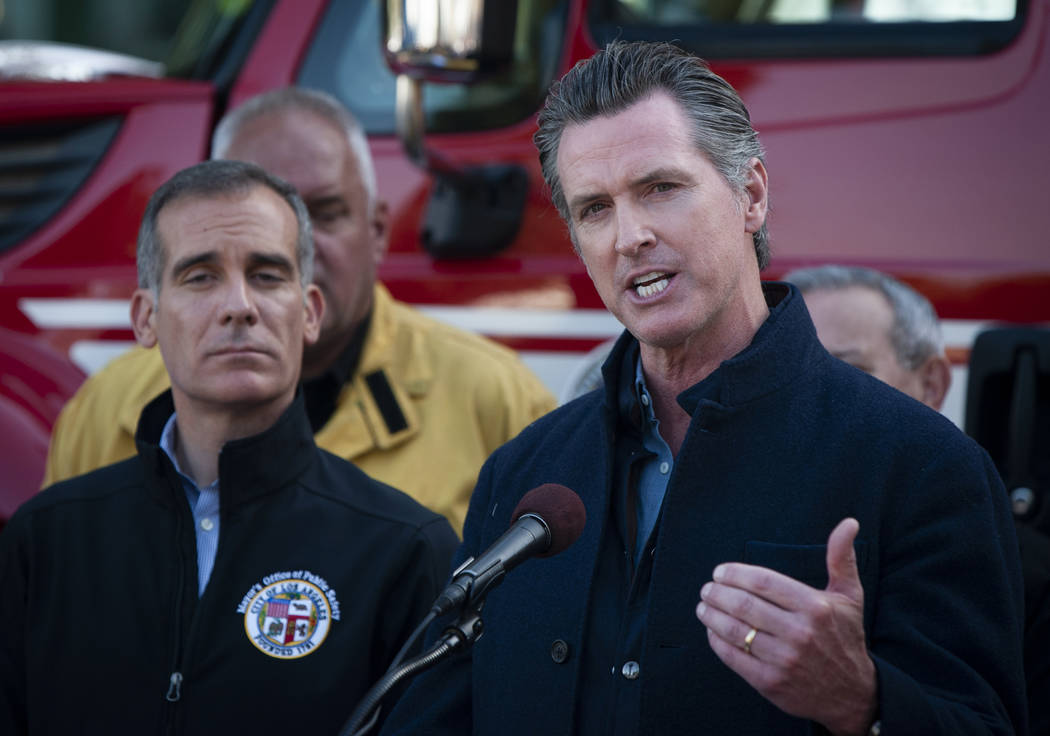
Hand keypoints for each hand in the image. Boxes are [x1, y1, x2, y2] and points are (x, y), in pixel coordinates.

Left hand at [695, 518, 876, 735]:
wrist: (852, 694)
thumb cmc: (846, 638)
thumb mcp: (850, 596)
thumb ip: (842, 558)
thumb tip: (848, 522)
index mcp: (815, 607)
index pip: (763, 581)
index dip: (735, 574)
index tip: (720, 572)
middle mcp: (800, 633)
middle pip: (743, 605)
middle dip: (717, 593)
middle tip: (707, 588)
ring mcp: (784, 660)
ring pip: (734, 630)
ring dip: (711, 615)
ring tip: (703, 606)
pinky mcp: (771, 682)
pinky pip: (733, 657)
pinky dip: (716, 641)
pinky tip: (712, 631)